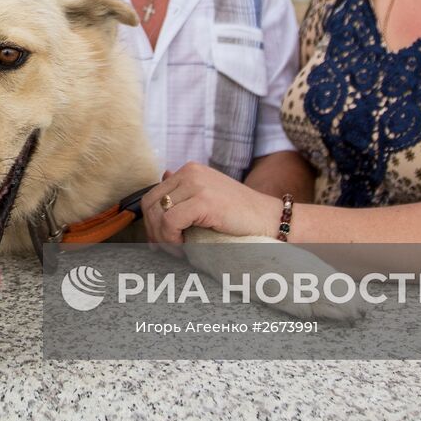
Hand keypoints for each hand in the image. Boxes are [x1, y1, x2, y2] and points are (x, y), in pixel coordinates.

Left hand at [141, 162, 281, 246]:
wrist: (270, 219)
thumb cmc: (240, 215)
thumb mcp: (208, 197)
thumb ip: (185, 191)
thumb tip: (162, 179)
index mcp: (189, 170)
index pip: (152, 195)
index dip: (151, 222)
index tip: (160, 241)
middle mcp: (190, 172)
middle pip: (150, 204)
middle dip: (153, 231)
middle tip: (165, 249)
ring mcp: (197, 184)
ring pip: (158, 214)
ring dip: (163, 238)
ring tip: (179, 250)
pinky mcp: (203, 200)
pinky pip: (170, 222)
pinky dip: (171, 239)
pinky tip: (185, 248)